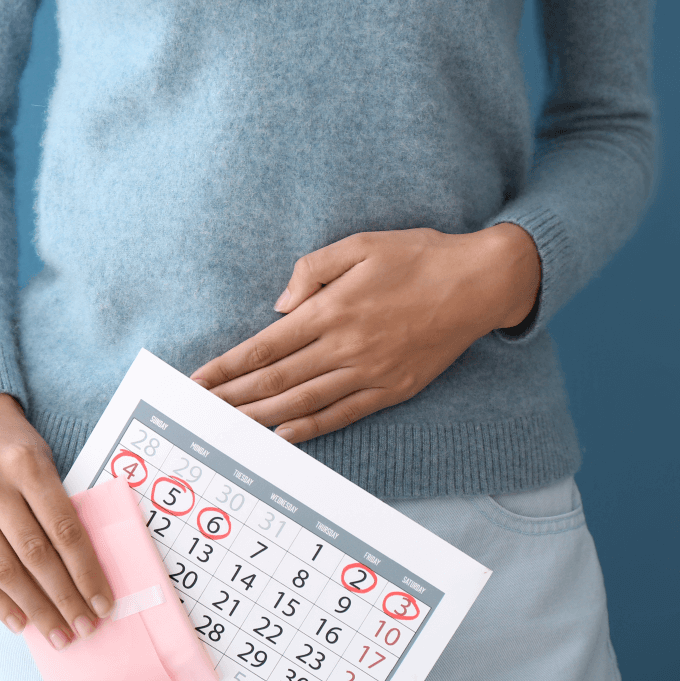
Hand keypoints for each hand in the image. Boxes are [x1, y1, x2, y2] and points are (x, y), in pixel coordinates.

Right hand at [0, 393, 114, 649]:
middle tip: (83, 628)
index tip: (103, 603)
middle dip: (63, 598)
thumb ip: (61, 507)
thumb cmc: (18, 448)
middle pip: (35, 555)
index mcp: (28, 464)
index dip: (86, 571)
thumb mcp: (46, 461)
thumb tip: (86, 572)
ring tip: (57, 633)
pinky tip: (20, 622)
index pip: (64, 530)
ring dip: (34, 608)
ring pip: (2, 569)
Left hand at [190, 224, 540, 444]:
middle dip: (233, 398)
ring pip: (303, 403)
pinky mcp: (391, 389)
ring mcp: (369, 372)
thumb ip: (312, 269)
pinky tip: (283, 437)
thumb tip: (280, 306)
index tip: (199, 381)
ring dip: (260, 418)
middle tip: (199, 413)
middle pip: (276, 380)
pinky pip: (342, 414)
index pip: (265, 346)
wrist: (480, 283)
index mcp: (332, 309)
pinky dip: (310, 429)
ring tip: (228, 429)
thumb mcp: (360, 244)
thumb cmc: (418, 257)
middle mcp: (345, 346)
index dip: (228, 367)